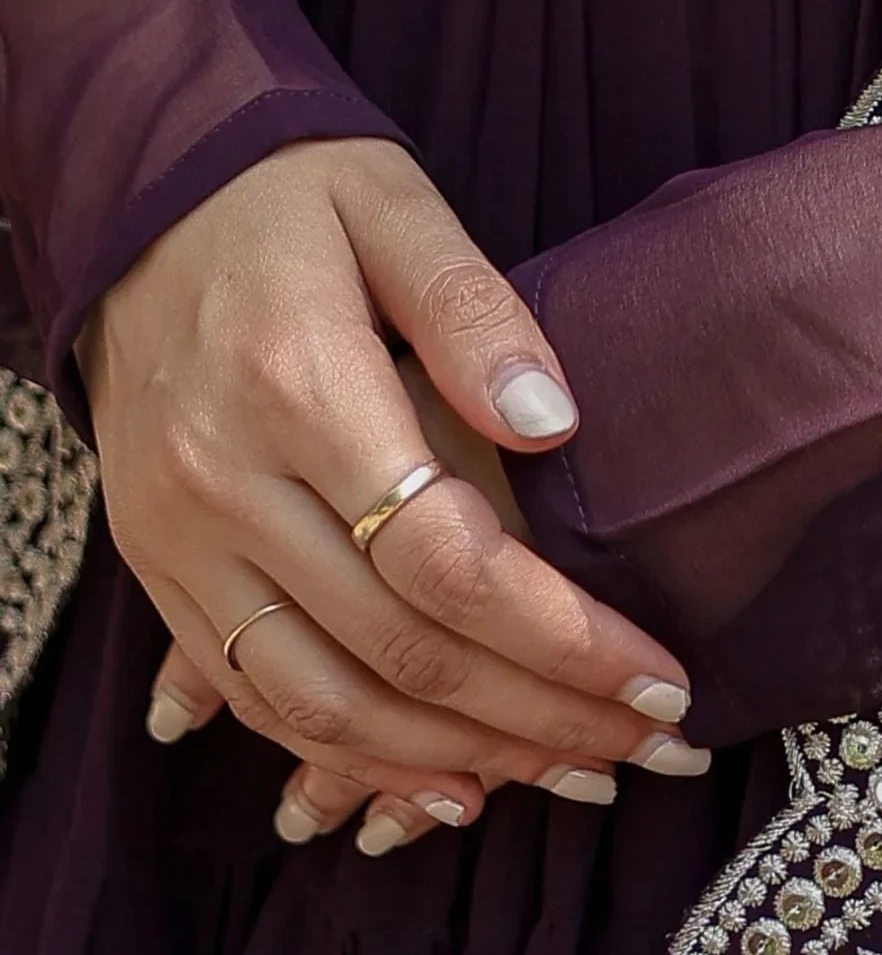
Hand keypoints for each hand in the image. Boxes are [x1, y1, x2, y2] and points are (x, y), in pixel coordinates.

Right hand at [87, 137, 707, 840]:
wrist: (139, 198)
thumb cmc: (290, 192)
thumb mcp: (395, 203)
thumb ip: (474, 309)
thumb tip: (554, 419)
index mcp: (299, 386)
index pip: (445, 557)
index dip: (560, 635)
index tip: (656, 674)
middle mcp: (225, 483)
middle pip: (398, 649)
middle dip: (537, 714)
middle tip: (648, 740)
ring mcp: (179, 538)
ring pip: (322, 701)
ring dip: (453, 758)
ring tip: (566, 768)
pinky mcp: (158, 567)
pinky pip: (255, 695)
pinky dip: (348, 753)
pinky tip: (443, 775)